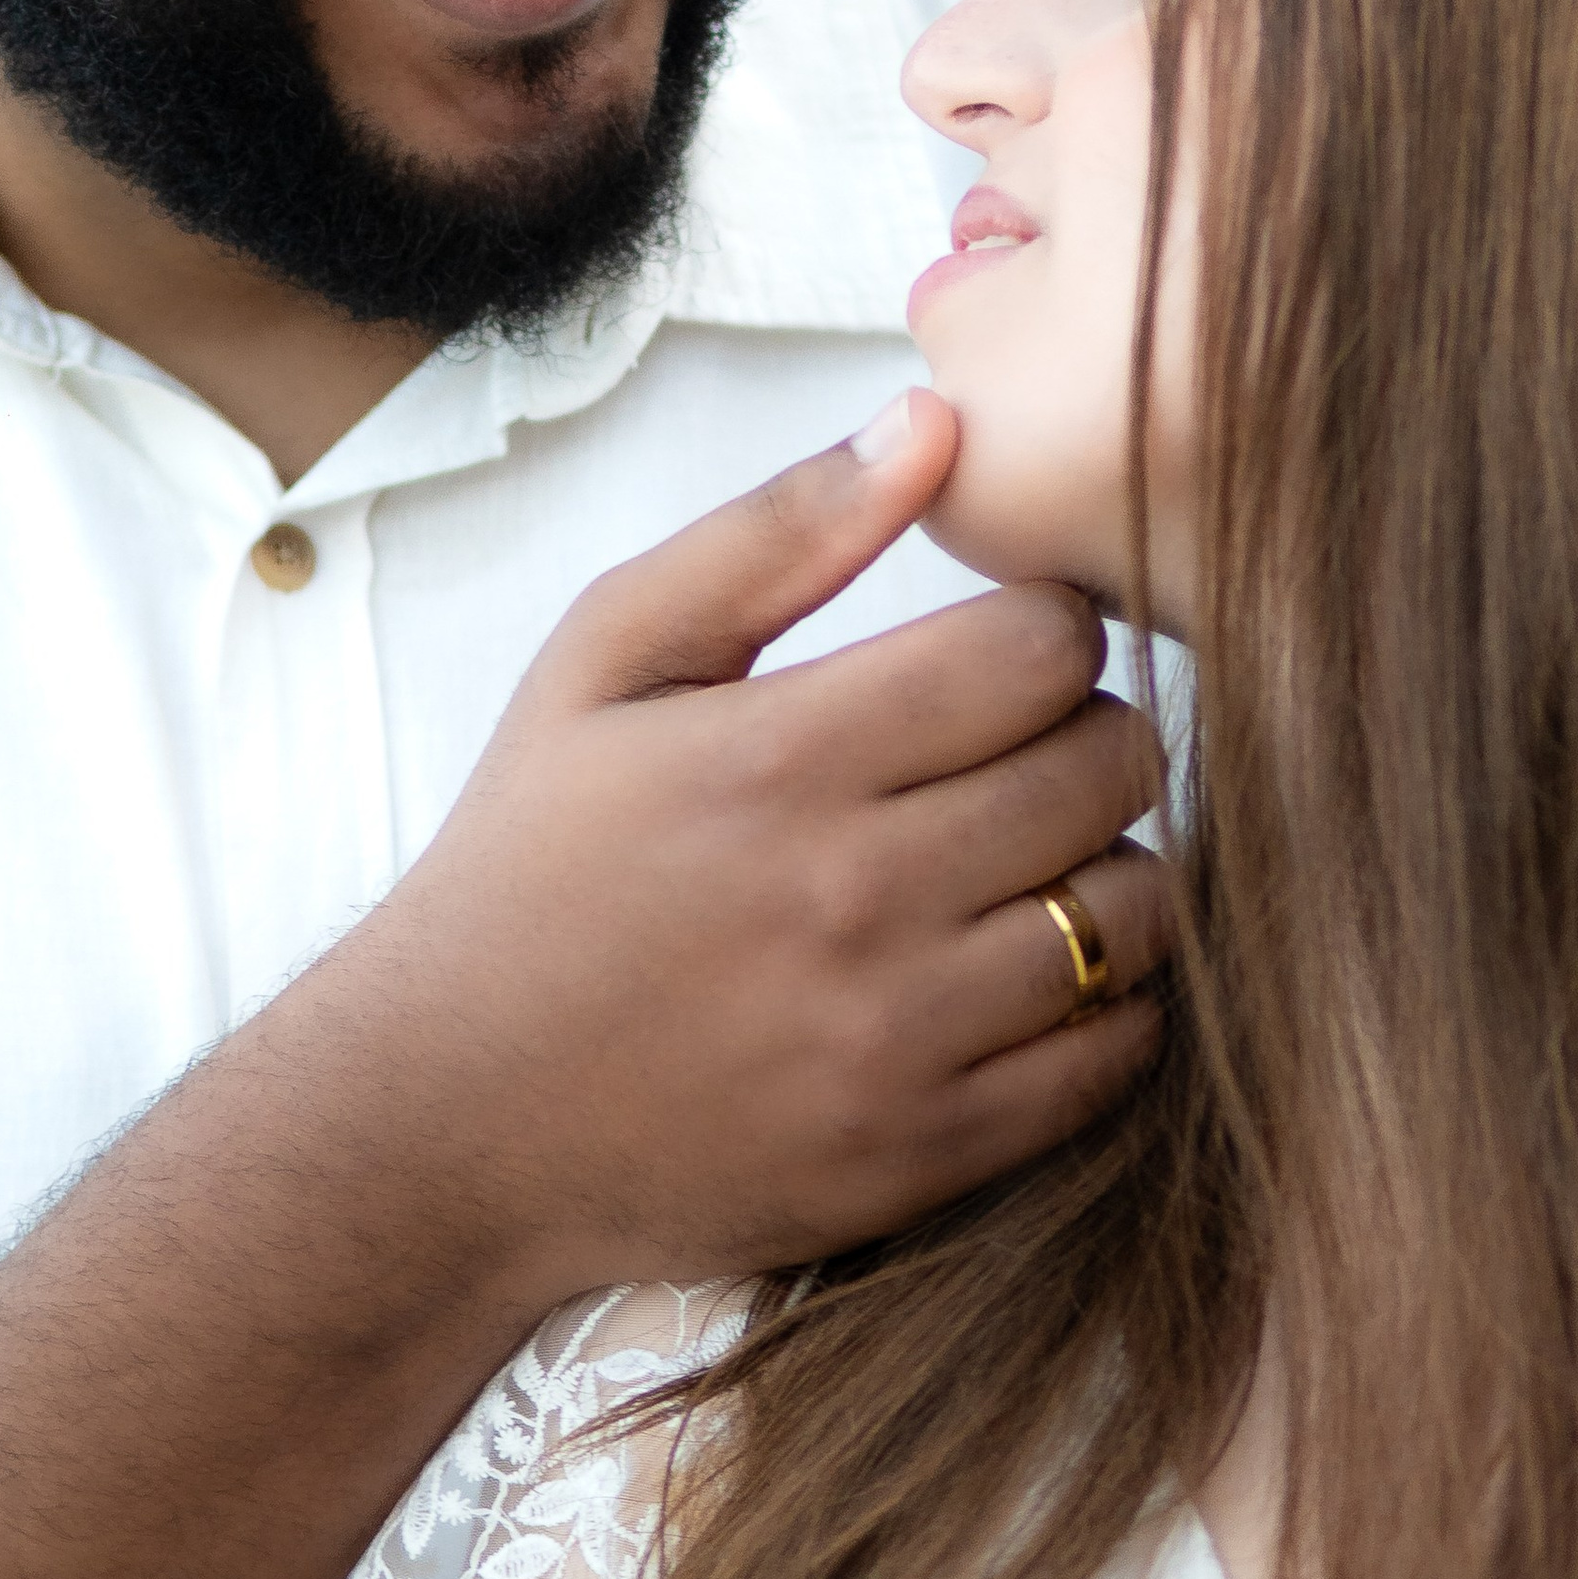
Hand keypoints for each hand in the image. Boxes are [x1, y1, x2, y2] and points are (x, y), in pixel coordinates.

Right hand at [368, 386, 1169, 1304]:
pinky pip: (1110, 1059)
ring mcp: (896, 1039)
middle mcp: (856, 896)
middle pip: (1107, 767)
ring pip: (1131, 914)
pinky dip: (1109, 1002)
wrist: (446, 1123)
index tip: (1006, 647)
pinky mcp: (921, 1156)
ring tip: (1035, 856)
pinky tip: (1037, 967)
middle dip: (1088, 731)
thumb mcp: (606, 657)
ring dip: (1109, 866)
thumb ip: (776, 532)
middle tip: (1026, 745)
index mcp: (785, 754)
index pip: (1041, 650)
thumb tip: (935, 421)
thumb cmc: (530, 865)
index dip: (1048, 626)